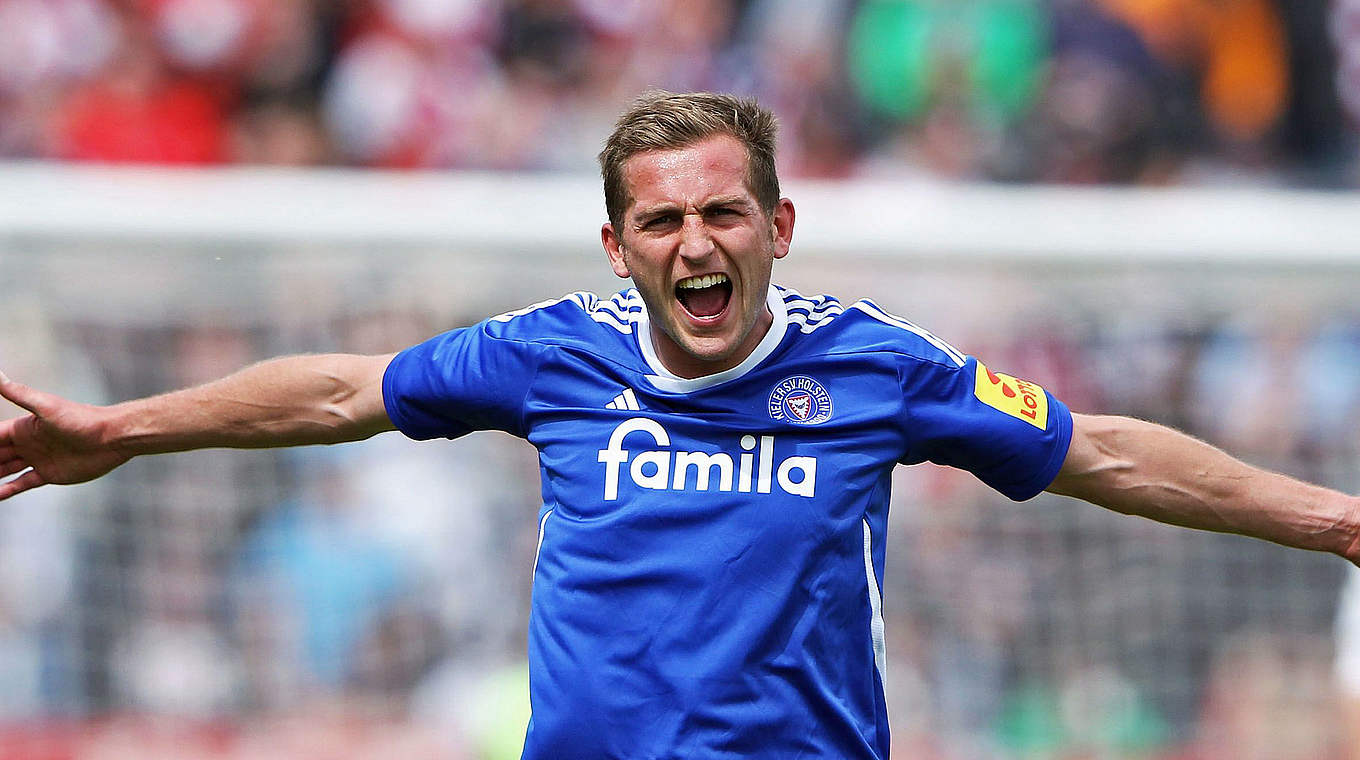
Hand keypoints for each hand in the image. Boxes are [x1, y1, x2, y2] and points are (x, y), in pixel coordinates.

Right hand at [0, 371, 130, 500]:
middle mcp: (27, 443)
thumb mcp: (46, 406)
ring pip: (4, 469)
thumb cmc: (81, 419)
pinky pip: (22, 483)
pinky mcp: (50, 474)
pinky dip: (7, 489)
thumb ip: (18, 393)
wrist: (113, 437)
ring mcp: (38, 459)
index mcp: (23, 427)